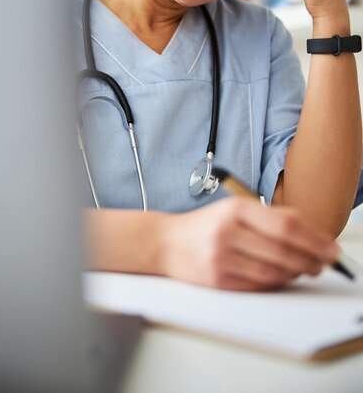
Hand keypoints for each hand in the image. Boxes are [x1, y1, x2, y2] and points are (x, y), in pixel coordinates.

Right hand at [163, 198, 338, 290]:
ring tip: (304, 270)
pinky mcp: (217, 281)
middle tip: (323, 264)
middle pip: (283, 251)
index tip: (330, 248)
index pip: (286, 225)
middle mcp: (228, 232)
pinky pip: (257, 286)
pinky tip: (280, 277)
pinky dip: (274, 284)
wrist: (165, 243)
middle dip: (310, 260)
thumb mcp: (233, 210)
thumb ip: (269, 216)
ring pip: (272, 272)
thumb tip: (308, 229)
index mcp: (236, 210)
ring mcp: (221, 258)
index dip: (314, 239)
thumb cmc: (205, 226)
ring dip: (294, 274)